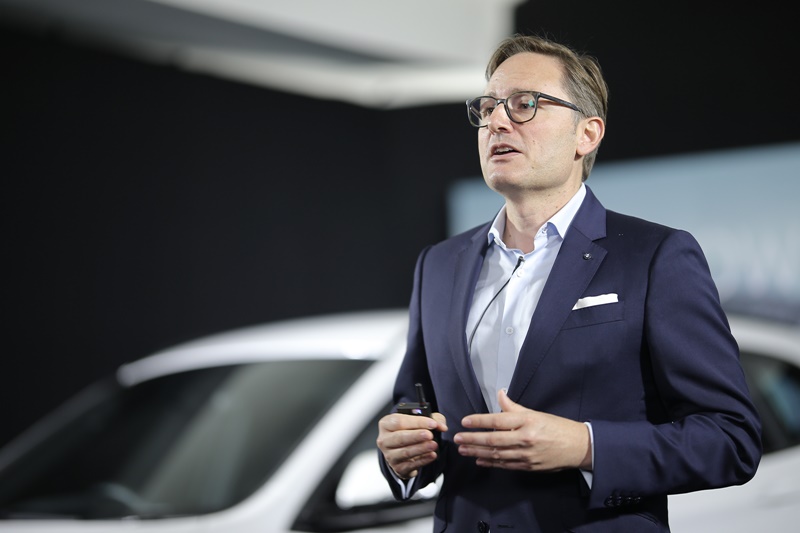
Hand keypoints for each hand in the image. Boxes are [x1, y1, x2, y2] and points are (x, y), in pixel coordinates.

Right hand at [377, 412, 446, 478]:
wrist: (405, 449)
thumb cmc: (410, 430)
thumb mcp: (420, 420)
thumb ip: (433, 419)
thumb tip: (441, 426)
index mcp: (386, 424)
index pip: (399, 421)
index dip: (417, 422)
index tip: (432, 423)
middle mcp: (384, 440)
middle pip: (400, 437)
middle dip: (416, 436)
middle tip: (430, 435)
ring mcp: (389, 455)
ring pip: (405, 452)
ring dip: (421, 449)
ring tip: (434, 445)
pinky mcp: (397, 467)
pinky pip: (410, 465)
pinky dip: (423, 460)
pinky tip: (432, 455)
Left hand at [454, 389, 591, 471]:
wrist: (578, 447)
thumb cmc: (557, 427)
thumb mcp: (535, 413)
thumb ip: (514, 407)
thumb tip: (500, 393)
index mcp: (526, 421)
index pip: (497, 420)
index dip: (478, 421)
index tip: (465, 421)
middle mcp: (525, 438)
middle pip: (493, 439)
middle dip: (472, 439)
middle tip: (457, 438)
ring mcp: (526, 454)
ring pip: (496, 454)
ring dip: (477, 452)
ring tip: (464, 450)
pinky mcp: (528, 467)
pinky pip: (505, 465)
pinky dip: (491, 463)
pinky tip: (479, 460)